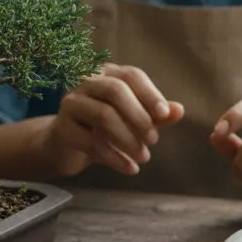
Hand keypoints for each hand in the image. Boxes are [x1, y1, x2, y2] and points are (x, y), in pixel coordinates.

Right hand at [40, 62, 184, 177]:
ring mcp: (71, 103)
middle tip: (154, 140)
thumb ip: (157, 114)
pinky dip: (114, 157)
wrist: (68, 145)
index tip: (165, 115)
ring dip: (128, 139)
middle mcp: (87, 82)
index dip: (150, 94)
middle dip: (139, 117)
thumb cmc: (106, 126)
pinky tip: (129, 168)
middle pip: (116, 91)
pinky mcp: (62, 128)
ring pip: (103, 115)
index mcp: (109, 73)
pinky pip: (90, 141)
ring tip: (144, 157)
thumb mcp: (135, 118)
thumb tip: (179, 111)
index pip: (132, 76)